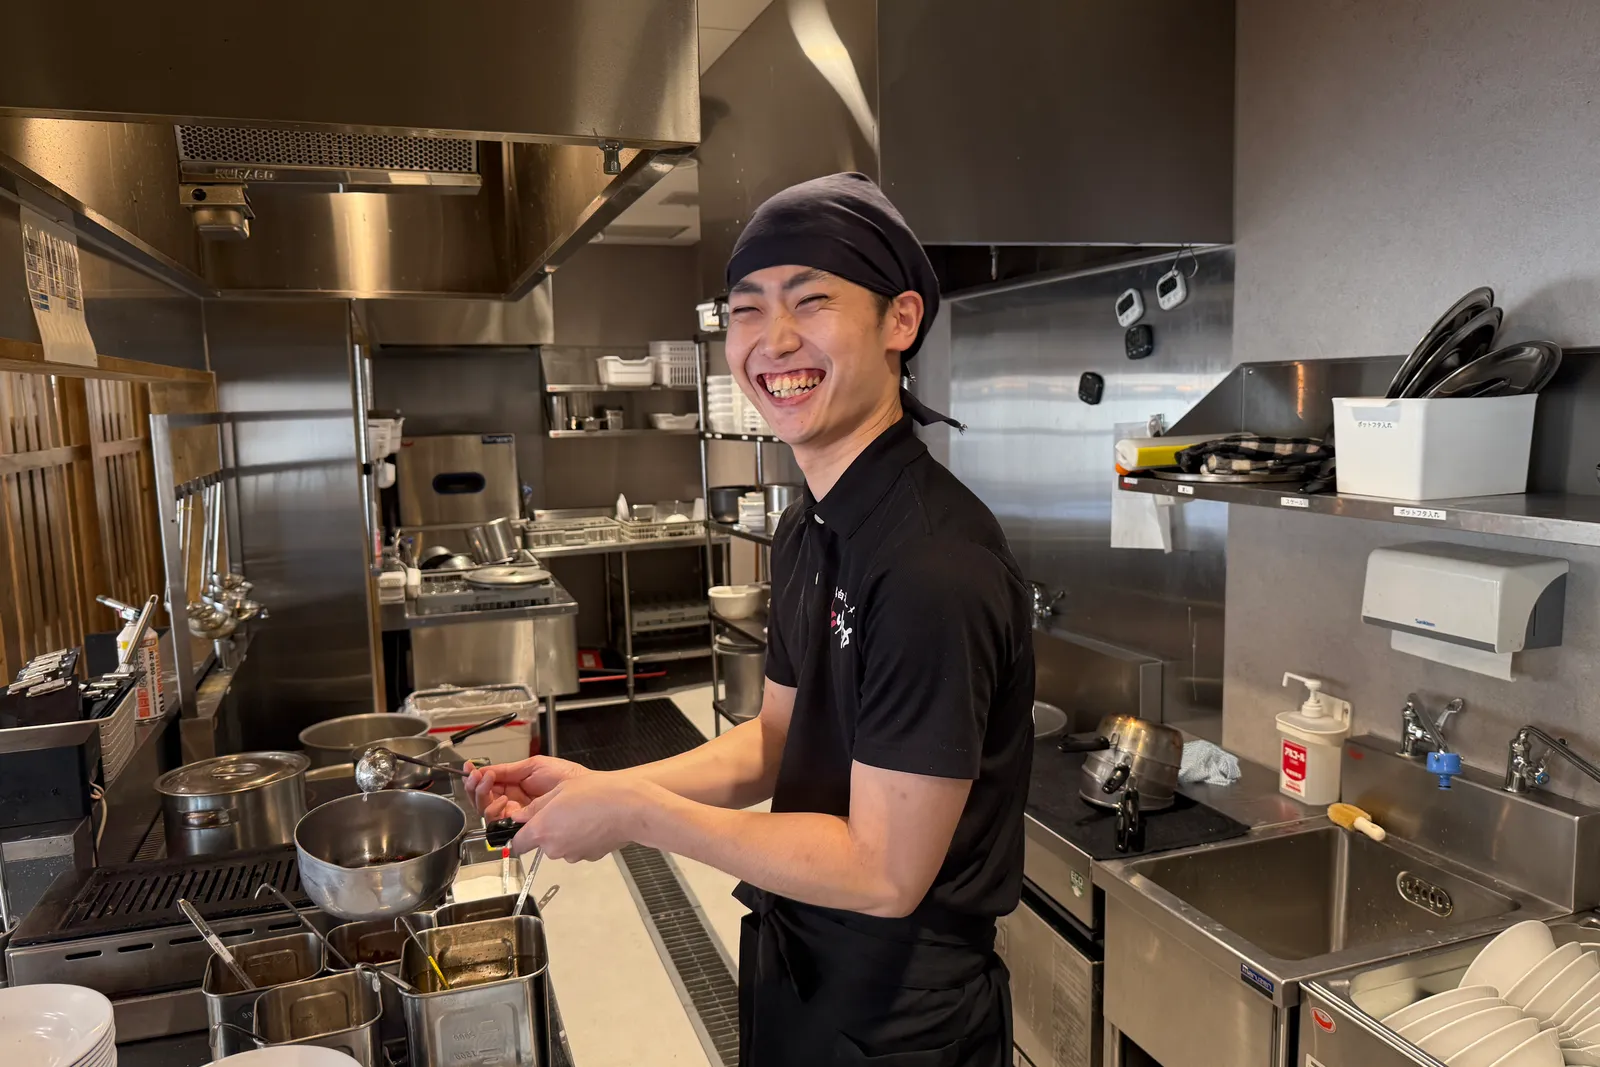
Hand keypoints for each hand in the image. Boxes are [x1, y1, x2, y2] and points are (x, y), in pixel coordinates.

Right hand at [465, 756, 589, 819]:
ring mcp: (516, 814)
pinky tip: (502, 799)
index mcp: (514, 786)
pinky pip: (498, 822)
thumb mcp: (532, 766)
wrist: (579, 787)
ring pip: (487, 812)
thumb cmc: (564, 775)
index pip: (488, 785)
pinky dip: (494, 809)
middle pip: (483, 800)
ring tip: (489, 783)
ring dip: (482, 796)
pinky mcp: (521, 825)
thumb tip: (485, 770)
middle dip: (475, 787)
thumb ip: (507, 770)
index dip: (476, 778)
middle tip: (476, 777)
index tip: (470, 769)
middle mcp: (512, 802)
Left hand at [510, 774, 660, 861]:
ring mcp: (573, 854)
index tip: (522, 828)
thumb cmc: (598, 794)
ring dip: (565, 833)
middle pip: (540, 844)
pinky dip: (581, 837)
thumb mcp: (559, 790)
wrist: (629, 807)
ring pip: (560, 846)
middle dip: (547, 829)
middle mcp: (554, 848)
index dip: (518, 835)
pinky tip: (592, 822)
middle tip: (561, 809)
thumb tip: (521, 816)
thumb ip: (536, 807)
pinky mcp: (588, 856)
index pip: (516, 844)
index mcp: (542, 830)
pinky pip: (577, 848)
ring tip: (581, 813)